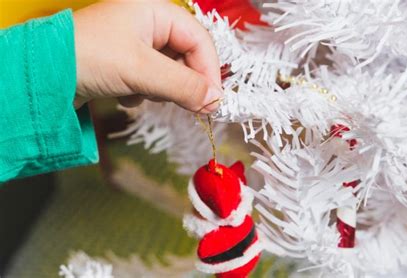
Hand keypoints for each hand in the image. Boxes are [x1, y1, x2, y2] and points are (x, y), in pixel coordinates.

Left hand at [73, 0, 221, 112]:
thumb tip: (215, 101)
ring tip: (142, 94)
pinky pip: (152, 80)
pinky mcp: (126, 63)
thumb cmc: (87, 57)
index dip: (209, 70)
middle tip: (188, 107)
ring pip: (170, 71)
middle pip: (187, 56)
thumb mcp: (141, 70)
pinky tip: (126, 95)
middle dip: (185, 83)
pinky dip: (145, 92)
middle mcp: (148, 23)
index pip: (198, 40)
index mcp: (155, 11)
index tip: (213, 101)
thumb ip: (183, 85)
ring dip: (162, 89)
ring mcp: (136, 44)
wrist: (40, 74)